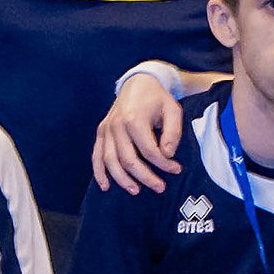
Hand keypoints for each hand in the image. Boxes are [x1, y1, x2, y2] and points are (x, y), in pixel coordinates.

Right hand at [90, 72, 186, 193]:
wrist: (137, 82)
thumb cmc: (157, 98)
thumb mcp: (172, 110)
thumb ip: (173, 133)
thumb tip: (168, 155)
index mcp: (135, 119)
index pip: (149, 151)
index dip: (164, 164)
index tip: (176, 169)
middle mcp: (117, 125)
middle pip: (129, 160)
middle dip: (145, 177)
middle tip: (160, 187)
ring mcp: (106, 129)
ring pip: (111, 161)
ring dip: (122, 179)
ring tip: (136, 190)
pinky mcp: (101, 132)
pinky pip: (96, 155)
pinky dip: (99, 172)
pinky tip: (105, 186)